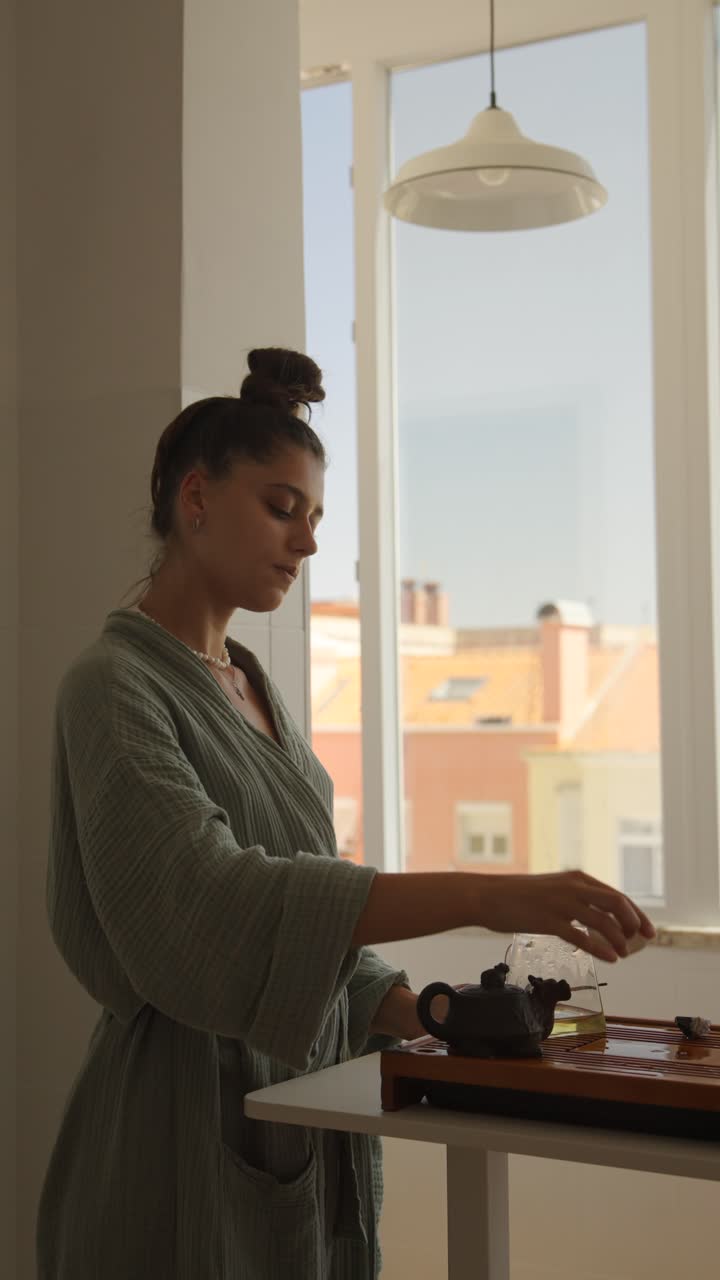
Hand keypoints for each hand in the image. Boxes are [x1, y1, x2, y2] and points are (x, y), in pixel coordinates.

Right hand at [477, 870, 655, 963]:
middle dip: (635, 923)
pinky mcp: (547, 920)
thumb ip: (576, 899)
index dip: (637, 913)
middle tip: (644, 941)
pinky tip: (610, 959)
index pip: (616, 895)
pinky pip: (581, 936)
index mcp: (577, 878)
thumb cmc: (520, 896)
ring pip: (602, 921)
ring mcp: (560, 903)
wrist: (487, 895)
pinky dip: (599, 948)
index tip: (648, 930)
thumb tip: (600, 918)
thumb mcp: (554, 890)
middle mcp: (573, 887)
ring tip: (623, 954)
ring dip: (618, 940)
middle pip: (616, 903)